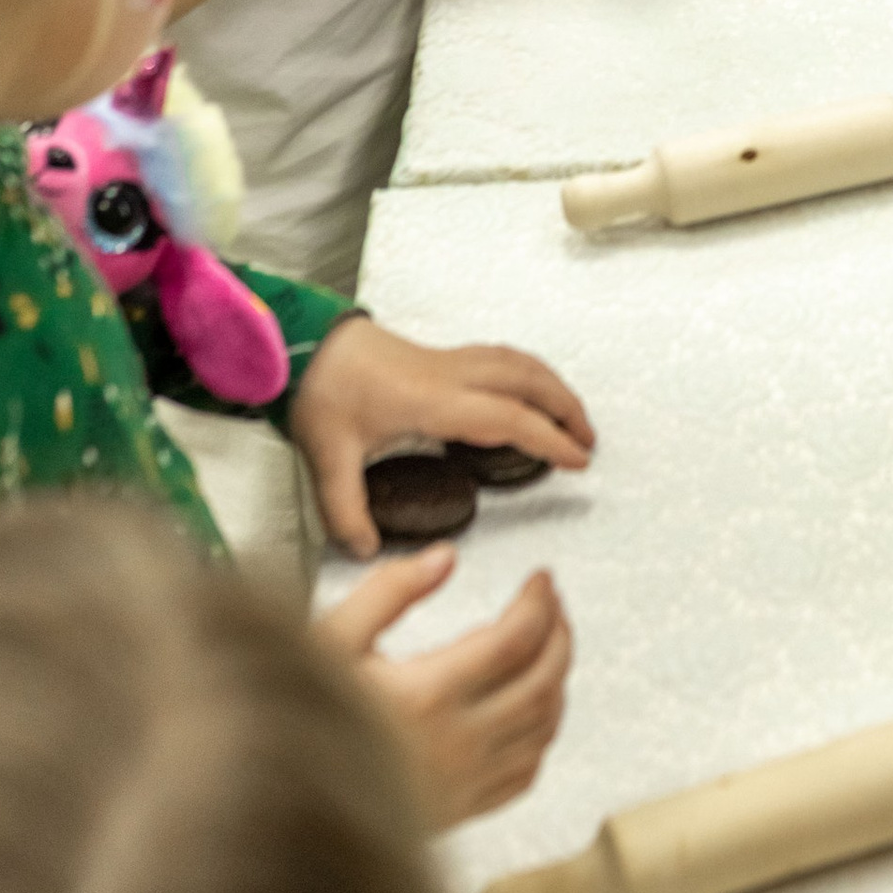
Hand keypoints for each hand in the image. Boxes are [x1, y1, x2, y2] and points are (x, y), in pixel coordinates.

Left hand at [290, 313, 593, 555]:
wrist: (303, 342)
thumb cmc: (320, 390)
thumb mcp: (327, 457)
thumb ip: (346, 510)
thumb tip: (365, 551)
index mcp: (434, 401)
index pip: (509, 418)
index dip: (549, 439)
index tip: (578, 460)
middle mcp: (451, 376)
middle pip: (529, 382)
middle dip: (567, 410)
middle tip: (589, 441)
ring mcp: (449, 362)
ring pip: (519, 363)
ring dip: (553, 386)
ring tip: (572, 415)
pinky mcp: (440, 357)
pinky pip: (502, 358)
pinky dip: (529, 373)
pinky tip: (529, 389)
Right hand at [319, 544, 574, 822]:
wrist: (280, 807)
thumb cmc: (298, 722)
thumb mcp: (330, 640)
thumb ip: (387, 592)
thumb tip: (444, 558)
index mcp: (426, 696)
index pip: (514, 639)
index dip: (540, 601)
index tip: (541, 577)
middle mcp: (455, 743)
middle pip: (543, 681)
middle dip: (560, 633)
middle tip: (553, 603)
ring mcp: (463, 783)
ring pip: (544, 727)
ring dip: (558, 679)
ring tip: (550, 643)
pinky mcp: (461, 810)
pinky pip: (526, 772)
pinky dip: (542, 733)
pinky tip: (532, 709)